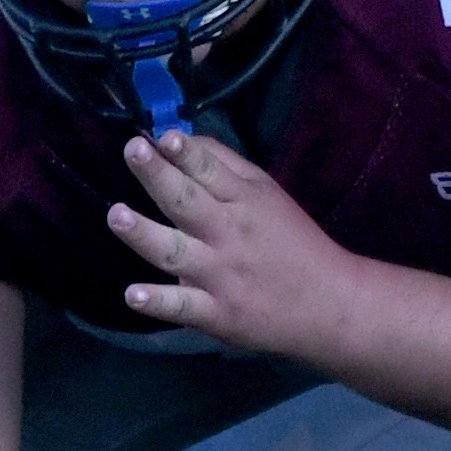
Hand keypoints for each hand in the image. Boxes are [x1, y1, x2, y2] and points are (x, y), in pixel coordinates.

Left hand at [110, 129, 360, 366]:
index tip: (162, 136)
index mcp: (246, 202)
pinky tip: (133, 294)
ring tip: (117, 215)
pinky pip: (183, 306)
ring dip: (144, 234)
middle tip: (133, 152)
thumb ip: (226, 166)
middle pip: (187, 202)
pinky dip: (158, 301)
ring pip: (175, 251)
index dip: (186, 152)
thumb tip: (181, 140)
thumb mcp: (269, 195)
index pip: (211, 171)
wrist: (332, 305)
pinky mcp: (218, 313)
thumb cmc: (295, 244)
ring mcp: (222, 275)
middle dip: (158, 176)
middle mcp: (231, 235)